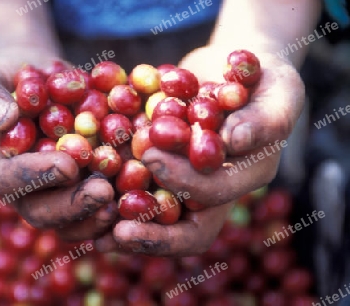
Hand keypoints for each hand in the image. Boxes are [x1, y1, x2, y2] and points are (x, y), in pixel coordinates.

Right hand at [0, 47, 117, 239]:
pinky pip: (92, 210)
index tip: (66, 164)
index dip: (36, 176)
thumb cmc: (4, 81)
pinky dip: (115, 206)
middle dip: (73, 205)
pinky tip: (137, 196)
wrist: (36, 85)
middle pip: (41, 211)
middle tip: (104, 192)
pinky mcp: (75, 190)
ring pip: (69, 222)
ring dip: (96, 216)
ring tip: (122, 203)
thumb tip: (4, 117)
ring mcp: (49, 194)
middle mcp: (18, 190)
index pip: (6, 180)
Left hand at [96, 46, 304, 255]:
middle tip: (115, 223)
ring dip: (127, 226)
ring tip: (96, 232)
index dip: (186, 184)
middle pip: (184, 227)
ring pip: (157, 218)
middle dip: (151, 226)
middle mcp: (215, 188)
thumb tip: (234, 140)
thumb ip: (263, 120)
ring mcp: (187, 182)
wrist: (235, 68)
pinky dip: (115, 199)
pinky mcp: (164, 169)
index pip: (216, 195)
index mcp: (245, 177)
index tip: (151, 160)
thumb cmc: (267, 79)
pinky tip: (91, 202)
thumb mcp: (279, 93)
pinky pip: (139, 192)